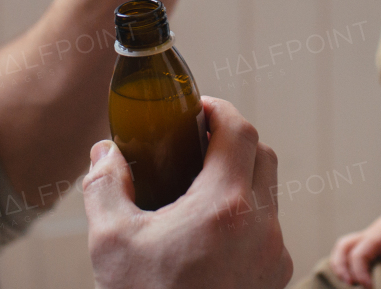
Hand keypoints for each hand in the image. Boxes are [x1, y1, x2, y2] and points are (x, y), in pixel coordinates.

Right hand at [83, 96, 292, 288]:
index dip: (218, 109)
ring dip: (240, 178)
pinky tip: (207, 231)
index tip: (194, 109)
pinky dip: (245, 215)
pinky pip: (267, 229)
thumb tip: (106, 153)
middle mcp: (262, 227)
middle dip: (231, 139)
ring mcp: (274, 256)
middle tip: (194, 141)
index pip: (240, 131)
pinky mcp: (274, 281)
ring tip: (196, 187)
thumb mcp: (111, 242)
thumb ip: (105, 185)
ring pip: (268, 194)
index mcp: (225, 207)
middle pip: (262, 155)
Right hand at [330, 174, 380, 287]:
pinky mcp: (374, 239)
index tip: (370, 288)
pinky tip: (357, 273)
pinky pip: (353, 248)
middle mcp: (370, 234)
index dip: (360, 273)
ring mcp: (370, 236)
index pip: (358, 255)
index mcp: (378, 235)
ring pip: (344, 246)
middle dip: (341, 267)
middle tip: (351, 284)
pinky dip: (348, 260)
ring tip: (350, 281)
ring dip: (341, 263)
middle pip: (343, 247)